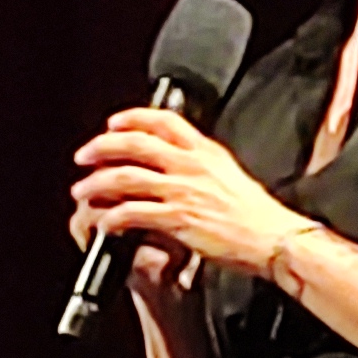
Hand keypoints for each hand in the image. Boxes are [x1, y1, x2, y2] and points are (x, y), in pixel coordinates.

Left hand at [71, 107, 299, 277]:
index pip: (164, 120)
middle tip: (83, 156)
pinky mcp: (179, 218)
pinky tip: (104, 223)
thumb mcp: (230, 173)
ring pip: (125, 177)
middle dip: (102, 147)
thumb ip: (202, 163)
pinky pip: (134, 213)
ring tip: (81, 192)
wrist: (276, 240)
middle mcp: (192, 165)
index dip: (133, 117)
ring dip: (97, 184)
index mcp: (206, 151)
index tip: (113, 123)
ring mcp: (184, 191)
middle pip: (135, 144)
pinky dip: (112, 217)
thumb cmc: (257, 215)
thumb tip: (178, 156)